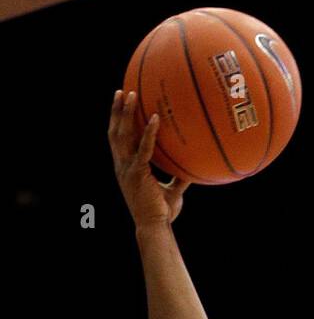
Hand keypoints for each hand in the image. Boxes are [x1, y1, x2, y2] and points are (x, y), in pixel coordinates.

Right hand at [108, 89, 189, 226]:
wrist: (154, 227)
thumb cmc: (162, 214)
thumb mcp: (172, 193)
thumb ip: (179, 179)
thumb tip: (193, 169)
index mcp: (126, 168)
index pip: (119, 140)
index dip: (117, 122)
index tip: (120, 105)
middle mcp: (122, 165)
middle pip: (115, 132)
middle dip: (117, 111)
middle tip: (121, 91)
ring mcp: (127, 168)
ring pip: (123, 134)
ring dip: (126, 113)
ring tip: (131, 94)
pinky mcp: (137, 173)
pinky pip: (144, 148)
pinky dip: (149, 133)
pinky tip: (155, 119)